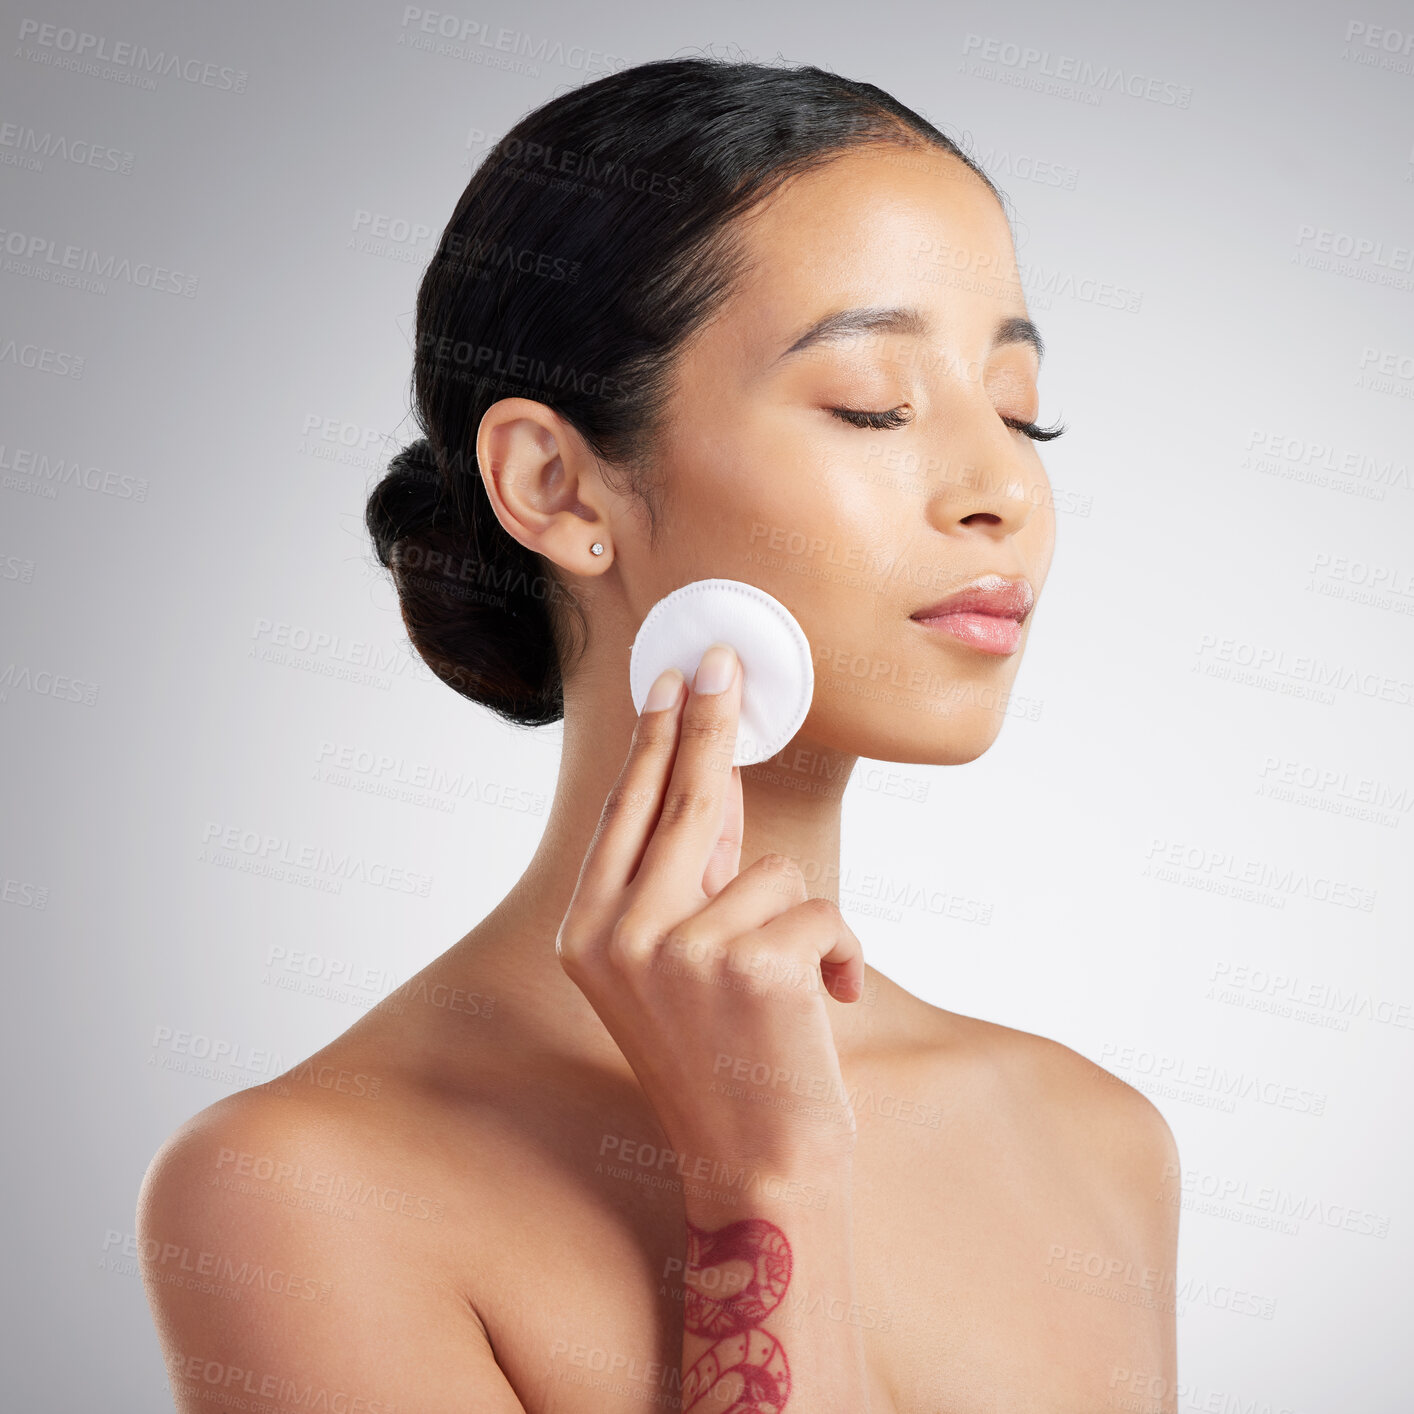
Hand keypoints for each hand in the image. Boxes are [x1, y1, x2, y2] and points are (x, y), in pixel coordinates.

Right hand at [556, 643, 863, 1172]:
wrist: (759, 1172)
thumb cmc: (726, 1063)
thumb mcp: (681, 965)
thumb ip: (689, 876)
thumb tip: (717, 775)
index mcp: (587, 935)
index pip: (627, 811)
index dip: (654, 738)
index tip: (673, 678)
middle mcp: (617, 936)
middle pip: (684, 797)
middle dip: (711, 722)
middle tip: (726, 659)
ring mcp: (678, 949)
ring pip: (772, 865)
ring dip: (803, 921)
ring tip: (793, 991)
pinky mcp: (748, 964)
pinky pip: (822, 908)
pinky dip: (842, 953)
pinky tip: (827, 1005)